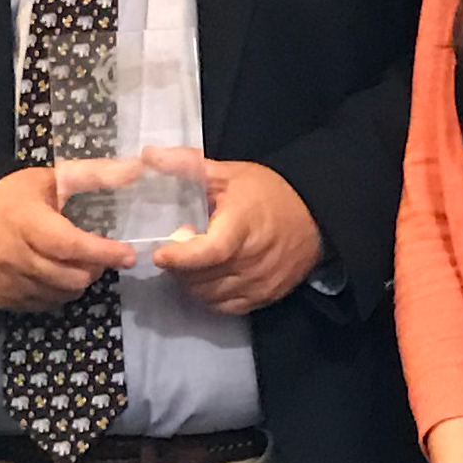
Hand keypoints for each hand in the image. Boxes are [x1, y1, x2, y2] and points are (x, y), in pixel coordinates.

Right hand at [0, 161, 140, 312]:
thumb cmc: (13, 198)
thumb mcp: (50, 179)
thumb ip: (94, 175)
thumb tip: (136, 170)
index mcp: (26, 222)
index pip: (70, 244)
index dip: (103, 252)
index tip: (129, 255)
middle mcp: (15, 256)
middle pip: (70, 276)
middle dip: (95, 268)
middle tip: (99, 255)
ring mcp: (8, 282)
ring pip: (62, 294)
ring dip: (79, 281)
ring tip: (78, 263)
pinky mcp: (4, 299)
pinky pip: (45, 304)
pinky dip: (59, 292)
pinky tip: (57, 275)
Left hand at [154, 158, 322, 314]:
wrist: (315, 216)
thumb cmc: (268, 193)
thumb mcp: (228, 173)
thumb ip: (186, 166)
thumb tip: (148, 155)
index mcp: (243, 224)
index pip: (210, 251)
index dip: (181, 256)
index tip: (160, 253)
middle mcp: (253, 259)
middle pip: (202, 278)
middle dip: (179, 268)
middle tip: (176, 250)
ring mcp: (260, 282)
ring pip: (209, 296)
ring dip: (192, 283)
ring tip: (191, 264)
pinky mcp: (265, 296)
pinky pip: (225, 307)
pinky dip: (210, 297)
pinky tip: (208, 279)